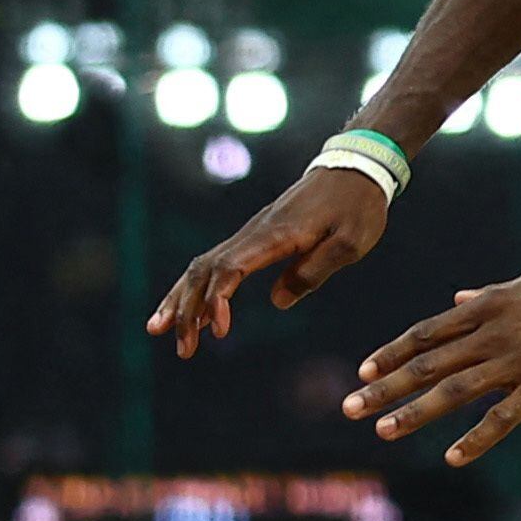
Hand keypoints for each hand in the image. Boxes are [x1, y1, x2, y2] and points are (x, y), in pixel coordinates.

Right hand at [149, 166, 393, 356]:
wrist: (356, 169)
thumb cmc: (358, 207)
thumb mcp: (350, 243)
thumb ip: (314, 271)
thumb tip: (277, 301)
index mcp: (276, 235)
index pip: (231, 268)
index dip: (218, 300)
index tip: (220, 332)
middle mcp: (254, 233)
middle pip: (204, 271)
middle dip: (186, 310)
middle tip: (183, 351)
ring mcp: (251, 234)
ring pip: (202, 266)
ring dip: (182, 299)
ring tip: (162, 332)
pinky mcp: (255, 238)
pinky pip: (216, 264)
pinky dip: (198, 288)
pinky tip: (194, 312)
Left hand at [346, 261, 520, 466]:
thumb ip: (488, 293)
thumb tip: (454, 299)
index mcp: (489, 306)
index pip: (427, 333)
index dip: (392, 353)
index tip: (364, 372)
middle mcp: (494, 333)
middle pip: (428, 363)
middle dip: (386, 387)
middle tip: (350, 407)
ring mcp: (518, 361)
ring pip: (455, 390)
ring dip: (415, 412)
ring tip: (384, 431)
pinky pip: (503, 417)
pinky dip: (476, 439)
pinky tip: (452, 457)